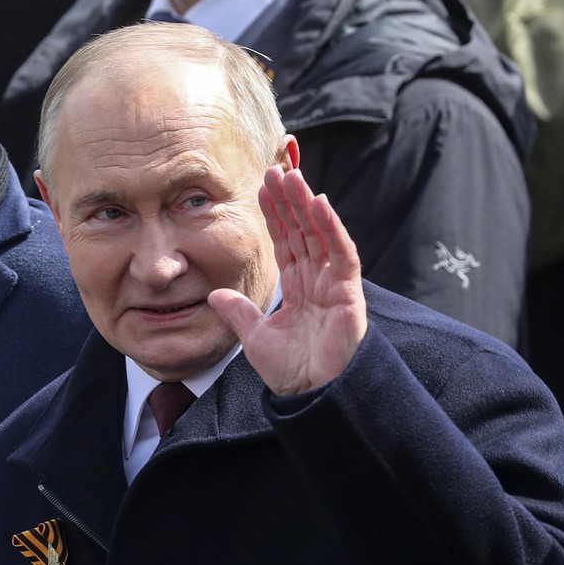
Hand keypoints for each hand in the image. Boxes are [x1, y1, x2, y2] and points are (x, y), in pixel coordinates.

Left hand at [209, 166, 367, 395]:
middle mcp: (317, 280)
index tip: (261, 189)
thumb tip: (214, 293)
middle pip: (302, 231)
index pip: (285, 242)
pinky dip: (332, 228)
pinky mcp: (349, 292)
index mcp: (298, 288)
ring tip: (292, 176)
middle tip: (275, 169)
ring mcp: (334, 284)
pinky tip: (319, 203)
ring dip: (307, 204)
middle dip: (289, 201)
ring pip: (321, 234)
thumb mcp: (254, 337)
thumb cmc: (292, 372)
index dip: (274, 215)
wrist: (312, 395)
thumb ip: (238, 312)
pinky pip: (341, 253)